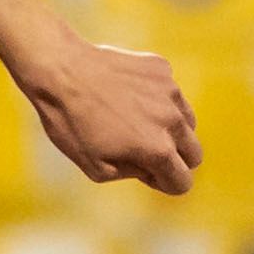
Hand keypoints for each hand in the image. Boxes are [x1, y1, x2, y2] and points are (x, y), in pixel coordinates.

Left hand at [23, 33, 200, 194]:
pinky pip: (171, 93)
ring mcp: (170, 91)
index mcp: (158, 150)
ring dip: (170, 128)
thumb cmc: (71, 124)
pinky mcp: (162, 69)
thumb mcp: (96, 167)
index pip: (183, 182)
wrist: (59, 70)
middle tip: (145, 151)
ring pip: (187, 122)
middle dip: (175, 159)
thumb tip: (154, 170)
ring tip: (134, 121)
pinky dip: (156, 98)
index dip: (165, 183)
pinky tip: (126, 94)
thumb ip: (134, 174)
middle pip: (194, 153)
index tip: (146, 174)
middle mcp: (172, 121)